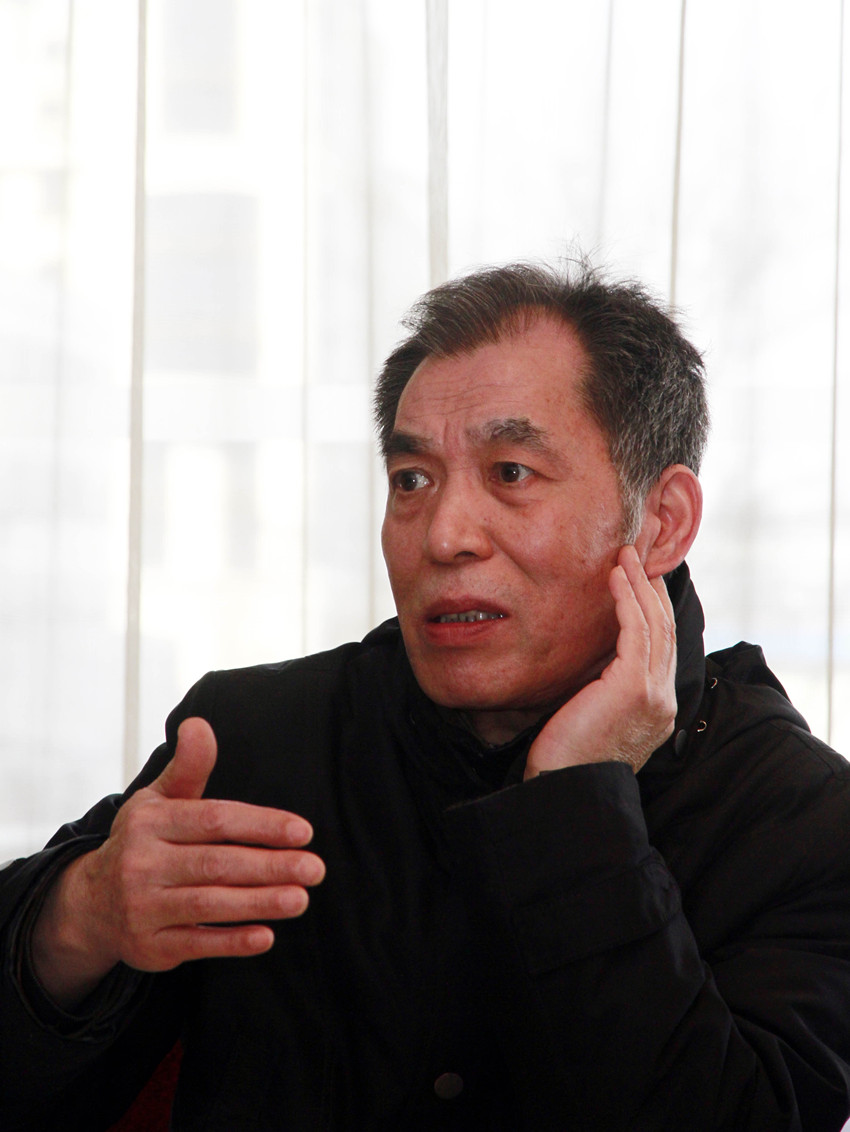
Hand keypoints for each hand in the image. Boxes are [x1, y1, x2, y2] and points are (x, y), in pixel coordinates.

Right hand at [31, 718, 324, 1005]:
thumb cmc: (143, 843)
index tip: (302, 831)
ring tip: (301, 899)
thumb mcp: (158, 800)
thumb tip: (198, 724)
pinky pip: (196, 943)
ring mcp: (143, 907)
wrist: (91, 905)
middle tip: (315, 868)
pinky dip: (231, 943)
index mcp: (151, 822)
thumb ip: (188, 767)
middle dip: (270, 866)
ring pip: (209, 904)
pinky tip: (266, 937)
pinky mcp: (149, 946)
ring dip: (259, 902)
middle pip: (217, 863)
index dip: (260, 824)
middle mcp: (142, 864)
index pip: (214, 820)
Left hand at [524, 546, 676, 778]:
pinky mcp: (635, 688)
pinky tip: (616, 578)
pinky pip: (636, 631)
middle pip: (665, 630)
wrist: (566, 788)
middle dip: (652, 589)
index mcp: (657, 709)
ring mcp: (653, 694)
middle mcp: (663, 700)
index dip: (655, 609)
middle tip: (639, 556)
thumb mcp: (595, 716)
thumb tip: (597, 660)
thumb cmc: (569, 757)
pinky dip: (628, 599)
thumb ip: (606, 688)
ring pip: (654, 625)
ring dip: (640, 585)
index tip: (642, 580)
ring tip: (626, 557)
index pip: (663, 648)